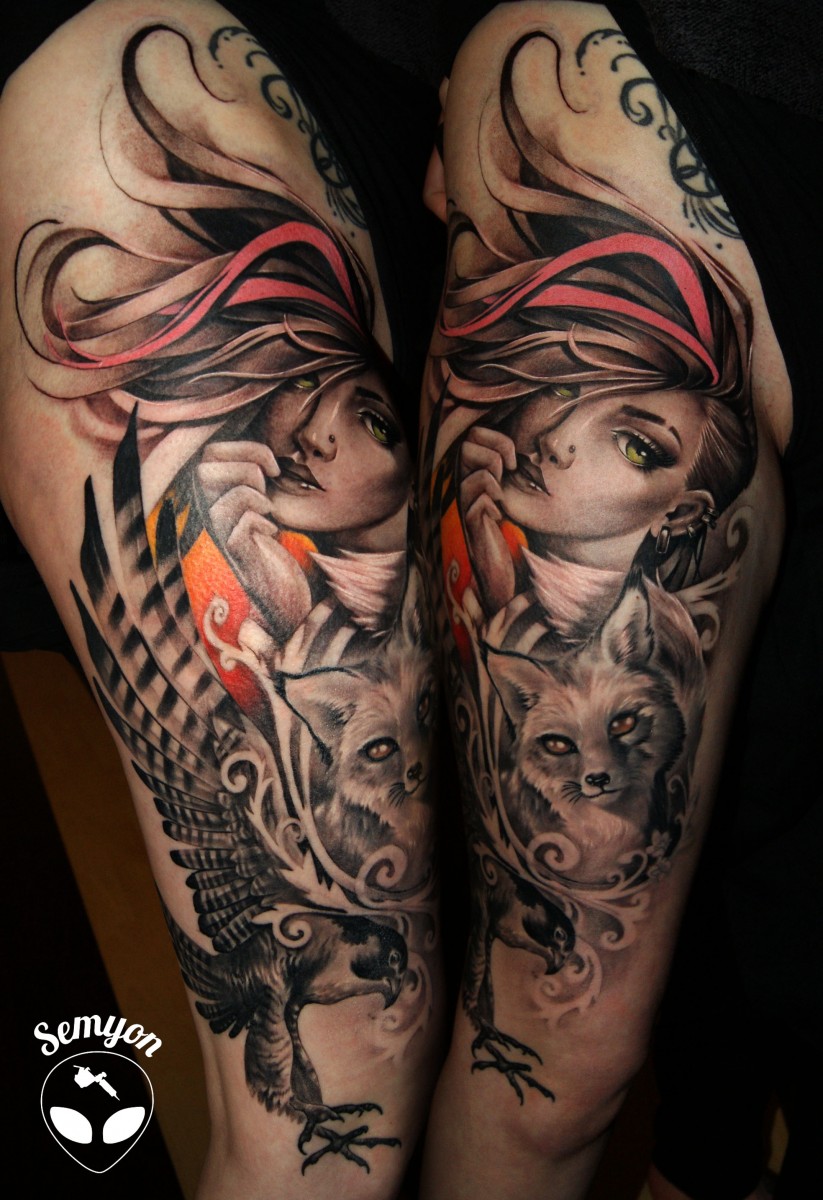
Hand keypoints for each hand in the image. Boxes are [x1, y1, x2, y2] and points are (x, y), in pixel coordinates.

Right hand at [197, 440, 279, 544]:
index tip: (272, 469)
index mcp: (206, 491)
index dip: (248, 450)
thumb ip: (246, 468)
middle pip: (206, 470)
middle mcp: (201, 510)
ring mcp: (212, 531)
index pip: (212, 451)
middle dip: (246, 473)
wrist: (276, 581)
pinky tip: (269, 534)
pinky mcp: (229, 552)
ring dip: (257, 499)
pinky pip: (245, 523)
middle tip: (263, 492)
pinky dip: (265, 524)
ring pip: (231, 494)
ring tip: (265, 513)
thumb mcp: (255, 494)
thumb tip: (258, 443)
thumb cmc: (267, 533)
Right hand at [459, 427, 517, 611]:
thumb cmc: (504, 527)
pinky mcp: (468, 524)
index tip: (512, 461)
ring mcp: (461, 503)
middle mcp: (459, 484)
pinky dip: (491, 503)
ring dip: (493, 480)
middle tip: (506, 474)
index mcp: (468, 471)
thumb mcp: (504, 490)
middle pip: (465, 447)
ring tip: (499, 496)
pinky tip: (497, 516)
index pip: (473, 435)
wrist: (497, 566)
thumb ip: (502, 466)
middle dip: (494, 455)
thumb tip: (512, 444)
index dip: (495, 440)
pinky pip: (476, 501)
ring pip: (471, 473)